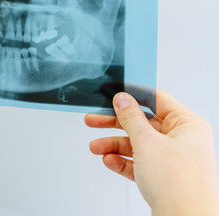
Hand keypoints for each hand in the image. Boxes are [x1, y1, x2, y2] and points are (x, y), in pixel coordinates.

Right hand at [85, 90, 218, 214]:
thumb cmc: (180, 186)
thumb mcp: (147, 143)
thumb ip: (131, 118)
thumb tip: (122, 99)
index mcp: (187, 125)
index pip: (156, 100)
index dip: (132, 96)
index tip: (111, 94)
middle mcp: (182, 140)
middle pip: (142, 123)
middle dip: (115, 123)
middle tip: (94, 119)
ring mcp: (172, 159)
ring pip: (137, 144)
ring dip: (114, 145)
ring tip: (96, 147)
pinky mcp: (163, 177)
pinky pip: (138, 163)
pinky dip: (122, 161)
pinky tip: (109, 161)